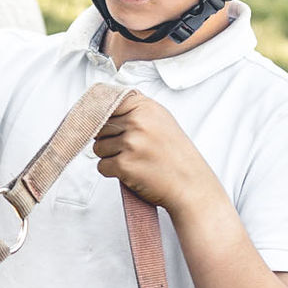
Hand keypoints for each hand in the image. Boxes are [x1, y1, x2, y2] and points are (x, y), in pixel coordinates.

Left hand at [91, 92, 222, 211]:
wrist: (190, 184)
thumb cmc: (176, 156)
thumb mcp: (161, 121)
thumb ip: (136, 111)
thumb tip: (105, 108)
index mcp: (145, 108)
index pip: (107, 103)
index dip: (105, 118)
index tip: (110, 126)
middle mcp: (137, 122)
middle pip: (100, 127)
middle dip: (109, 140)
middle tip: (131, 149)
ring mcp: (130, 143)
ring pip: (98, 147)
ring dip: (110, 156)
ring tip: (133, 160)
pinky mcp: (124, 164)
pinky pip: (102, 166)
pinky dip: (112, 172)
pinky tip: (131, 171)